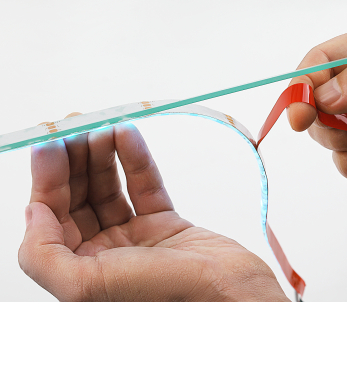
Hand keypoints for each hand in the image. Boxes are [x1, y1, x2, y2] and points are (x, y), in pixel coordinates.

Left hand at [19, 121, 287, 301]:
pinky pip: (146, 187)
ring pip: (110, 190)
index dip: (47, 183)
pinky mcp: (166, 225)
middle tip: (76, 130)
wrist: (235, 296)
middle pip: (78, 201)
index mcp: (80, 276)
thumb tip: (32, 211)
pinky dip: (136, 161)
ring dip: (103, 157)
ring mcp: (136, 240)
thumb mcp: (89, 286)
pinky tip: (128, 136)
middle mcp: (104, 258)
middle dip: (74, 164)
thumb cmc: (169, 297)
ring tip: (104, 128)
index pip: (51, 222)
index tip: (50, 148)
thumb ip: (44, 256)